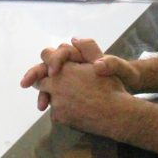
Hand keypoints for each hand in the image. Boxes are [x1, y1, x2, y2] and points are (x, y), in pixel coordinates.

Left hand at [20, 38, 136, 135]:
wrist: (117, 115)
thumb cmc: (111, 87)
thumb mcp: (101, 62)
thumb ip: (87, 48)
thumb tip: (74, 39)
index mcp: (64, 69)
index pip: (45, 57)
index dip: (50, 59)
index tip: (54, 64)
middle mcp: (56, 86)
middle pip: (40, 80)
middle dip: (46, 80)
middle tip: (55, 81)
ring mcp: (56, 103)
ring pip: (48, 97)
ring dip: (54, 96)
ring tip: (71, 97)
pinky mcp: (60, 118)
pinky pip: (55, 112)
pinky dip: (62, 110)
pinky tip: (75, 109)